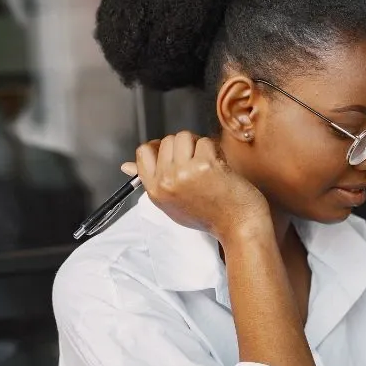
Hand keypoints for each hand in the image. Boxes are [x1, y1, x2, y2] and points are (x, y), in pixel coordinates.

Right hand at [130, 131, 269, 241]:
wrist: (240, 228)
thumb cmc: (210, 216)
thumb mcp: (173, 203)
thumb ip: (154, 182)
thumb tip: (126, 166)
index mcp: (155, 191)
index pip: (143, 153)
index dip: (160, 147)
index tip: (176, 154)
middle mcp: (166, 181)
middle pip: (167, 141)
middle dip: (186, 147)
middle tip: (200, 165)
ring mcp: (184, 172)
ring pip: (184, 136)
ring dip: (200, 146)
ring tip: (210, 166)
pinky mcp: (205, 165)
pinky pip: (206, 142)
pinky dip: (216, 151)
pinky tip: (222, 169)